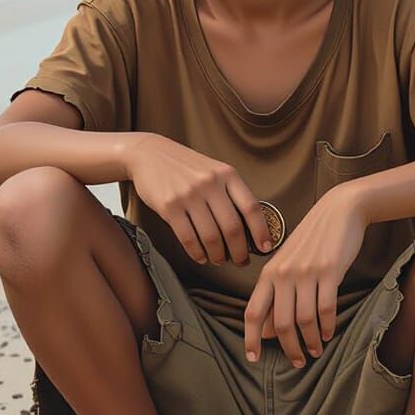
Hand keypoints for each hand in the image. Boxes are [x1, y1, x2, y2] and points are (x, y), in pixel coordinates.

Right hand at [121, 134, 273, 266]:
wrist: (149, 153)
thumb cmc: (185, 166)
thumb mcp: (214, 170)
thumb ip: (230, 192)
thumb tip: (249, 228)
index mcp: (227, 174)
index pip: (251, 207)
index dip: (261, 231)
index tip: (265, 247)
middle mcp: (210, 183)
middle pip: (232, 227)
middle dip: (239, 252)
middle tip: (240, 261)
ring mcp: (189, 195)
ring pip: (211, 237)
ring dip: (218, 255)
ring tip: (219, 259)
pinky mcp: (169, 206)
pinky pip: (188, 238)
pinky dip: (197, 253)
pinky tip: (200, 256)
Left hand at [243, 186, 367, 367]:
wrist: (339, 211)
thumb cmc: (312, 240)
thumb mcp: (288, 263)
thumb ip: (276, 294)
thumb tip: (267, 330)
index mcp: (269, 272)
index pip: (254, 311)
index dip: (251, 337)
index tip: (253, 358)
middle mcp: (284, 274)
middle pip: (281, 323)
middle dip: (289, 348)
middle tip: (298, 362)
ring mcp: (306, 272)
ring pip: (304, 319)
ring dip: (311, 341)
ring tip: (316, 351)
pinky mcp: (329, 271)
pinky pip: (326, 308)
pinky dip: (327, 326)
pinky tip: (329, 333)